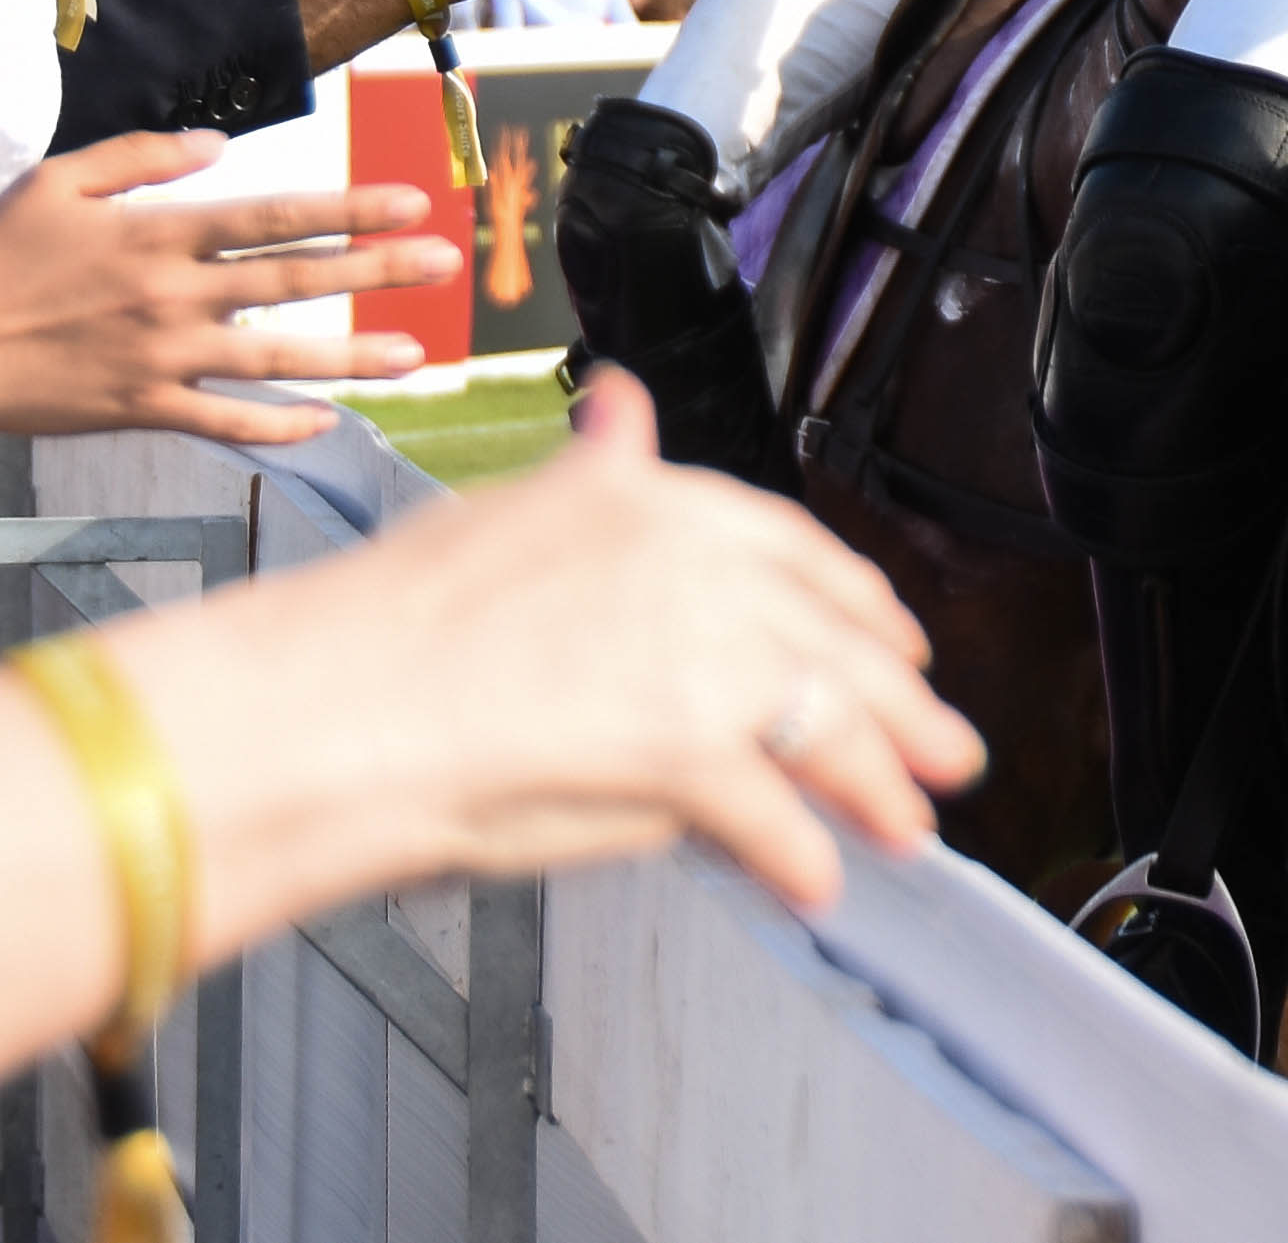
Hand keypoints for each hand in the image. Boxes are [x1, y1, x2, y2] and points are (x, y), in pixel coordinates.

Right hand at [0, 140, 460, 441]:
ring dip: (354, 356)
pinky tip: (330, 423)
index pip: (275, 216)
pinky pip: (225, 421)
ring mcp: (161, 359)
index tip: (412, 201)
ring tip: (419, 355)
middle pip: (296, 282)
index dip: (350, 209)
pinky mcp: (140, 410)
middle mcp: (173, 296)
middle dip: (379, 271)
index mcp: (158, 234)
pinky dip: (279, 425)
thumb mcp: (60, 179)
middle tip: (449, 265)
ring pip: (278, 360)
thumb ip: (143, 157)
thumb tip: (219, 147)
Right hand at [130, 375, 979, 925]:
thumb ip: (597, 475)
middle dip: (903, 704)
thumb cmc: (393, 623)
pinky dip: (800, 858)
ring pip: (829, 726)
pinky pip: (772, 818)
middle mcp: (696, 562)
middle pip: (834, 640)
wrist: (336, 702)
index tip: (891, 638)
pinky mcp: (686, 747)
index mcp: (655, 498)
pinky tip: (817, 884)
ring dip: (879, 785)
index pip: (795, 549)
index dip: (855, 602)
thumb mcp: (511, 508)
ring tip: (909, 829)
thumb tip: (623, 404)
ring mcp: (698, 653)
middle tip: (950, 747)